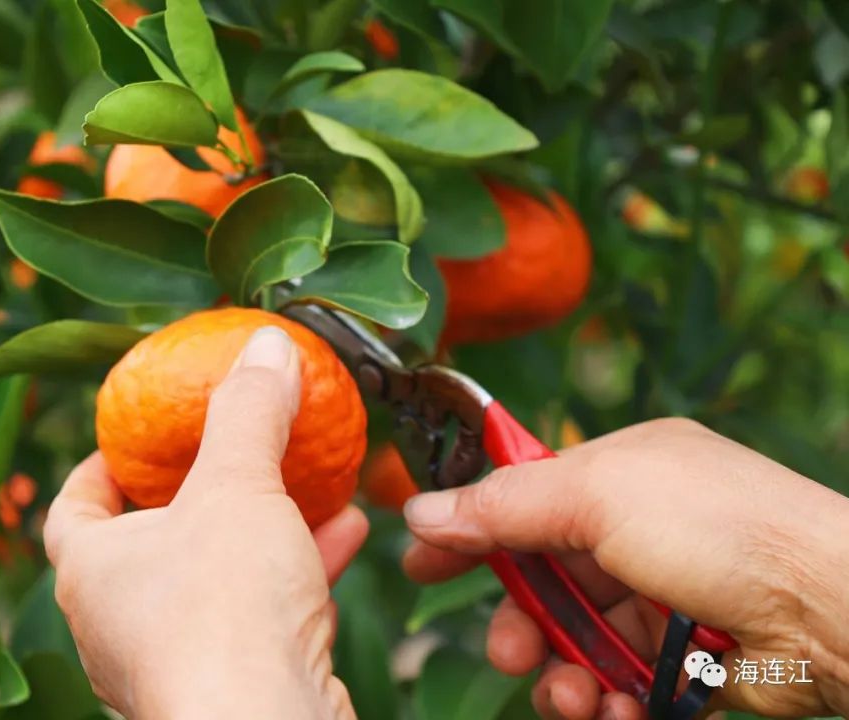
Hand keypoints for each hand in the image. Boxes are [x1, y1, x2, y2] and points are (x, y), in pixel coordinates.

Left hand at [44, 327, 366, 718]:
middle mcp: (121, 621)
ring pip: (217, 577)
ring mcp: (176, 659)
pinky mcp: (232, 684)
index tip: (134, 436)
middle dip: (199, 492)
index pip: (72, 506)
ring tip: (310, 482)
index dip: (99, 466)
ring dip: (264, 527)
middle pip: (152, 539)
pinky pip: (260, 615)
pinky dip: (298, 572)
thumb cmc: (224, 609)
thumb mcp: (236, 486)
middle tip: (228, 452)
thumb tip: (266, 344)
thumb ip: (249, 411)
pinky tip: (345, 534)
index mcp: (92, 570)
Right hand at [403, 418, 848, 719]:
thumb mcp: (597, 497)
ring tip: (575, 699)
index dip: (469, 529)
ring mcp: (662, 594)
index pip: (522, 495)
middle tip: (510, 654)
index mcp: (618, 472)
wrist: (832, 610)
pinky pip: (619, 682)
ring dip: (564, 677)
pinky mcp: (685, 656)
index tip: (420, 564)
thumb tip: (420, 511)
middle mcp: (637, 528)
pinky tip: (617, 712)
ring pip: (576, 641)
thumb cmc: (719, 528)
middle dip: (520, 624)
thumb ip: (503, 506)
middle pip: (544, 581)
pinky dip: (609, 703)